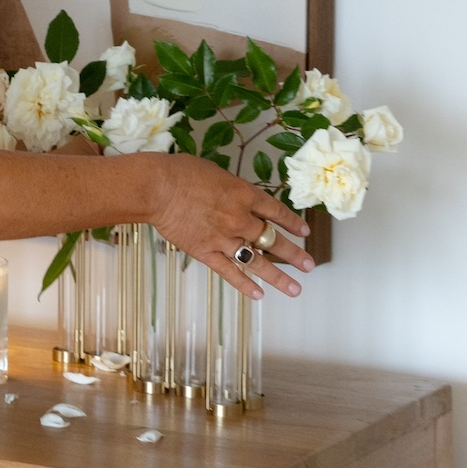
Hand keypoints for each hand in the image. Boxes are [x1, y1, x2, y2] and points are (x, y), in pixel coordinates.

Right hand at [141, 156, 310, 297]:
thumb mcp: (216, 173)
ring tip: (295, 289)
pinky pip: (230, 272)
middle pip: (273, 239)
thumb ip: (232, 189)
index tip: (305, 233)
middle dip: (294, 254)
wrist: (157, 188)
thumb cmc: (181, 172)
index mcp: (244, 195)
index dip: (292, 223)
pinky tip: (258, 295)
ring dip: (278, 277)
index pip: (276, 212)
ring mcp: (224, 238)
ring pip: (258, 261)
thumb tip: (239, 199)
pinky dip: (244, 284)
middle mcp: (240, 219)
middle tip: (309, 265)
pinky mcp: (206, 252)